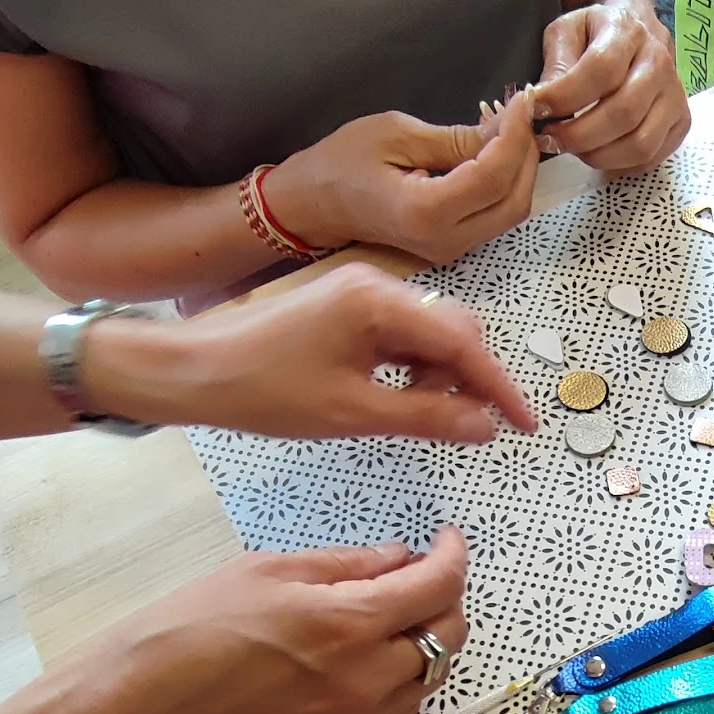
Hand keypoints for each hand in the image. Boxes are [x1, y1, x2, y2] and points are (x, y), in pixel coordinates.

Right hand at [67, 529, 470, 713]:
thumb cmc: (184, 636)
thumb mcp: (264, 572)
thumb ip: (343, 564)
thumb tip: (396, 557)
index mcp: (348, 625)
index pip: (438, 588)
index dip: (452, 557)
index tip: (447, 540)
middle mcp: (365, 679)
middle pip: (450, 636)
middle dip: (446, 598)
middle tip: (420, 571)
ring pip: (431, 676)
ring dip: (430, 640)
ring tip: (397, 610)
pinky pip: (399, 706)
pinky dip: (405, 674)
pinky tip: (375, 652)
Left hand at [82, 263, 536, 441]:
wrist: (189, 371)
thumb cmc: (260, 389)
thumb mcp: (353, 413)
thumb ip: (428, 417)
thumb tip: (485, 427)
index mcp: (379, 302)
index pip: (464, 342)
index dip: (500, 387)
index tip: (524, 424)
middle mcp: (375, 285)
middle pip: (453, 329)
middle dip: (471, 380)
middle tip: (472, 428)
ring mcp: (357, 292)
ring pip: (427, 334)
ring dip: (439, 377)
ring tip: (424, 419)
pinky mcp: (342, 308)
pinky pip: (398, 336)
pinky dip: (411, 370)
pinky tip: (398, 401)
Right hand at [260, 93, 540, 262]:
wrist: (314, 204)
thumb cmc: (342, 163)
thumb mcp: (398, 135)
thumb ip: (455, 139)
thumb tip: (503, 129)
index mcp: (425, 213)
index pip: (493, 177)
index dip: (515, 137)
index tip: (521, 102)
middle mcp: (445, 241)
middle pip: (513, 201)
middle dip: (525, 155)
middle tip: (519, 114)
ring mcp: (451, 249)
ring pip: (510, 212)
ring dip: (519, 169)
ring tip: (508, 128)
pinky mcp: (453, 245)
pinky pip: (495, 216)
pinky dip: (505, 183)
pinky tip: (495, 152)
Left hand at [536, 0, 690, 172]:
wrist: (638, 30)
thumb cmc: (596, 33)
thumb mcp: (567, 31)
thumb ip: (555, 63)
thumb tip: (544, 103)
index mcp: (628, 31)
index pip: (600, 71)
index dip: (565, 97)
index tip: (538, 111)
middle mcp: (659, 62)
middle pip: (623, 113)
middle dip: (579, 136)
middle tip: (551, 140)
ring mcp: (675, 95)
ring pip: (640, 143)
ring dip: (599, 156)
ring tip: (574, 149)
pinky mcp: (681, 121)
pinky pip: (651, 157)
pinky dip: (620, 165)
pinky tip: (598, 153)